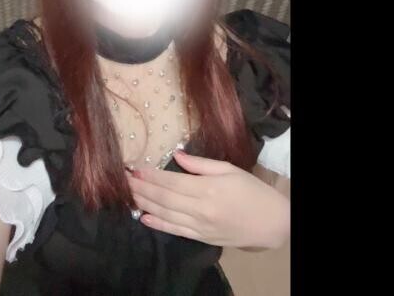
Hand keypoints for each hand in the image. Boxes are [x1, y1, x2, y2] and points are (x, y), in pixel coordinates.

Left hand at [128, 150, 289, 248]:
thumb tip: (175, 155)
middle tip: (122, 178)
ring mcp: (199, 226)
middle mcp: (199, 209)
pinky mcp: (201, 238)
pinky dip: (157, 225)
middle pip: (163, 198)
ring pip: (164, 214)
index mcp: (207, 189)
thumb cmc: (252, 191)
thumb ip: (201, 164)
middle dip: (140, 188)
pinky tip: (143, 217)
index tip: (133, 168)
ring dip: (143, 203)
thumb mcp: (229, 169)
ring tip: (127, 194)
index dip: (150, 176)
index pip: (171, 182)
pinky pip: (175, 231)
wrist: (271, 223)